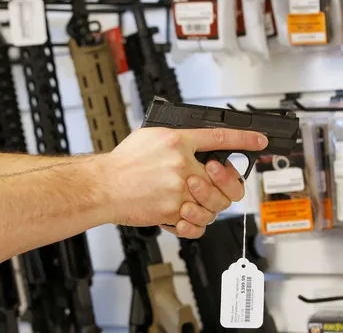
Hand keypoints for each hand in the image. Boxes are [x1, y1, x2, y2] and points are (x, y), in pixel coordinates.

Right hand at [98, 126, 267, 237]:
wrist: (102, 187)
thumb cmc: (121, 164)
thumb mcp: (148, 137)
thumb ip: (175, 139)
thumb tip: (193, 142)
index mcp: (176, 141)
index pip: (219, 137)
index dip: (244, 139)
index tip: (259, 141)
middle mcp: (181, 165)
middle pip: (225, 178)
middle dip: (226, 184)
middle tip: (216, 183)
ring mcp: (179, 190)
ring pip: (214, 203)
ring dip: (206, 204)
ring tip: (191, 201)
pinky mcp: (173, 212)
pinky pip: (197, 223)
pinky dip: (194, 223)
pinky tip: (185, 216)